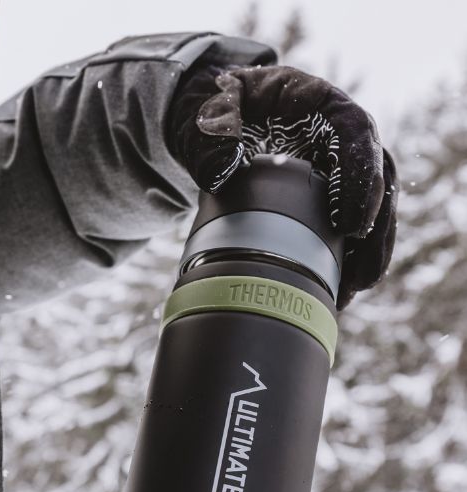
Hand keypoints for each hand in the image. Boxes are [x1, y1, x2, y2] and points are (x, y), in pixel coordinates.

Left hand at [169, 63, 397, 307]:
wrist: (209, 121)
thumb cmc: (215, 107)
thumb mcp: (209, 113)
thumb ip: (213, 135)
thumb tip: (221, 175)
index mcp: (321, 103)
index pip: (358, 135)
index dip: (363, 181)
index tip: (352, 228)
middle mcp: (340, 133)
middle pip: (377, 177)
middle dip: (375, 230)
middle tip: (361, 275)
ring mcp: (337, 163)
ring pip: (371, 205)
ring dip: (366, 251)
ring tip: (350, 292)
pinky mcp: (326, 190)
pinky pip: (347, 221)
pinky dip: (345, 255)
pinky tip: (336, 290)